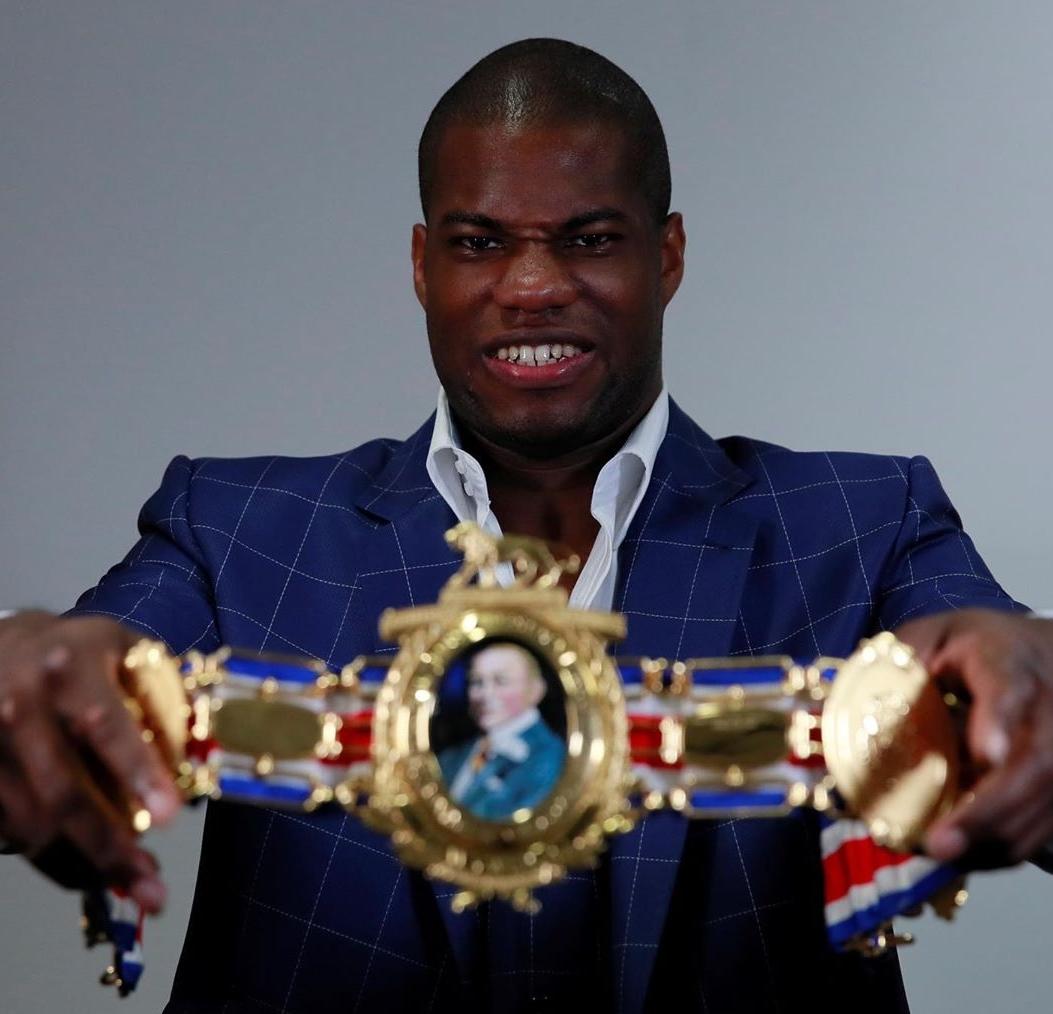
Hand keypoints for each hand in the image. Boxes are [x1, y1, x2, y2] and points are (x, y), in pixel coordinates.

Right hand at [0, 612, 181, 910]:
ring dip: (88, 862)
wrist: (1, 645)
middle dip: (112, 847)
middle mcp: (22, 709)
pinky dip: (56, 858)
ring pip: (36, 825)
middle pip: (65, 793)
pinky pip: (15, 833)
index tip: (168, 815)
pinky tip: (93, 868)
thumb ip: (162, 696)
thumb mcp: (128, 653)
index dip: (137, 772)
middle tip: (154, 886)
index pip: (105, 726)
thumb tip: (199, 755)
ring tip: (136, 883)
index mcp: (70, 670)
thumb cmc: (79, 652)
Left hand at [894, 609, 1052, 867]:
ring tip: (938, 853)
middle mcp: (1047, 707)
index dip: (1000, 721)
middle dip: (988, 811)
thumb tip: (847, 703)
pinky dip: (1004, 846)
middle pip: (1035, 765)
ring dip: (992, 839)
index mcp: (1006, 662)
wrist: (1044, 656)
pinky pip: (1044, 824)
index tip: (987, 753)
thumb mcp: (933, 636)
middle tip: (939, 843)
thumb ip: (900, 662)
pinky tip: (963, 851)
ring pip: (1044, 803)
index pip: (1009, 688)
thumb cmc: (978, 647)